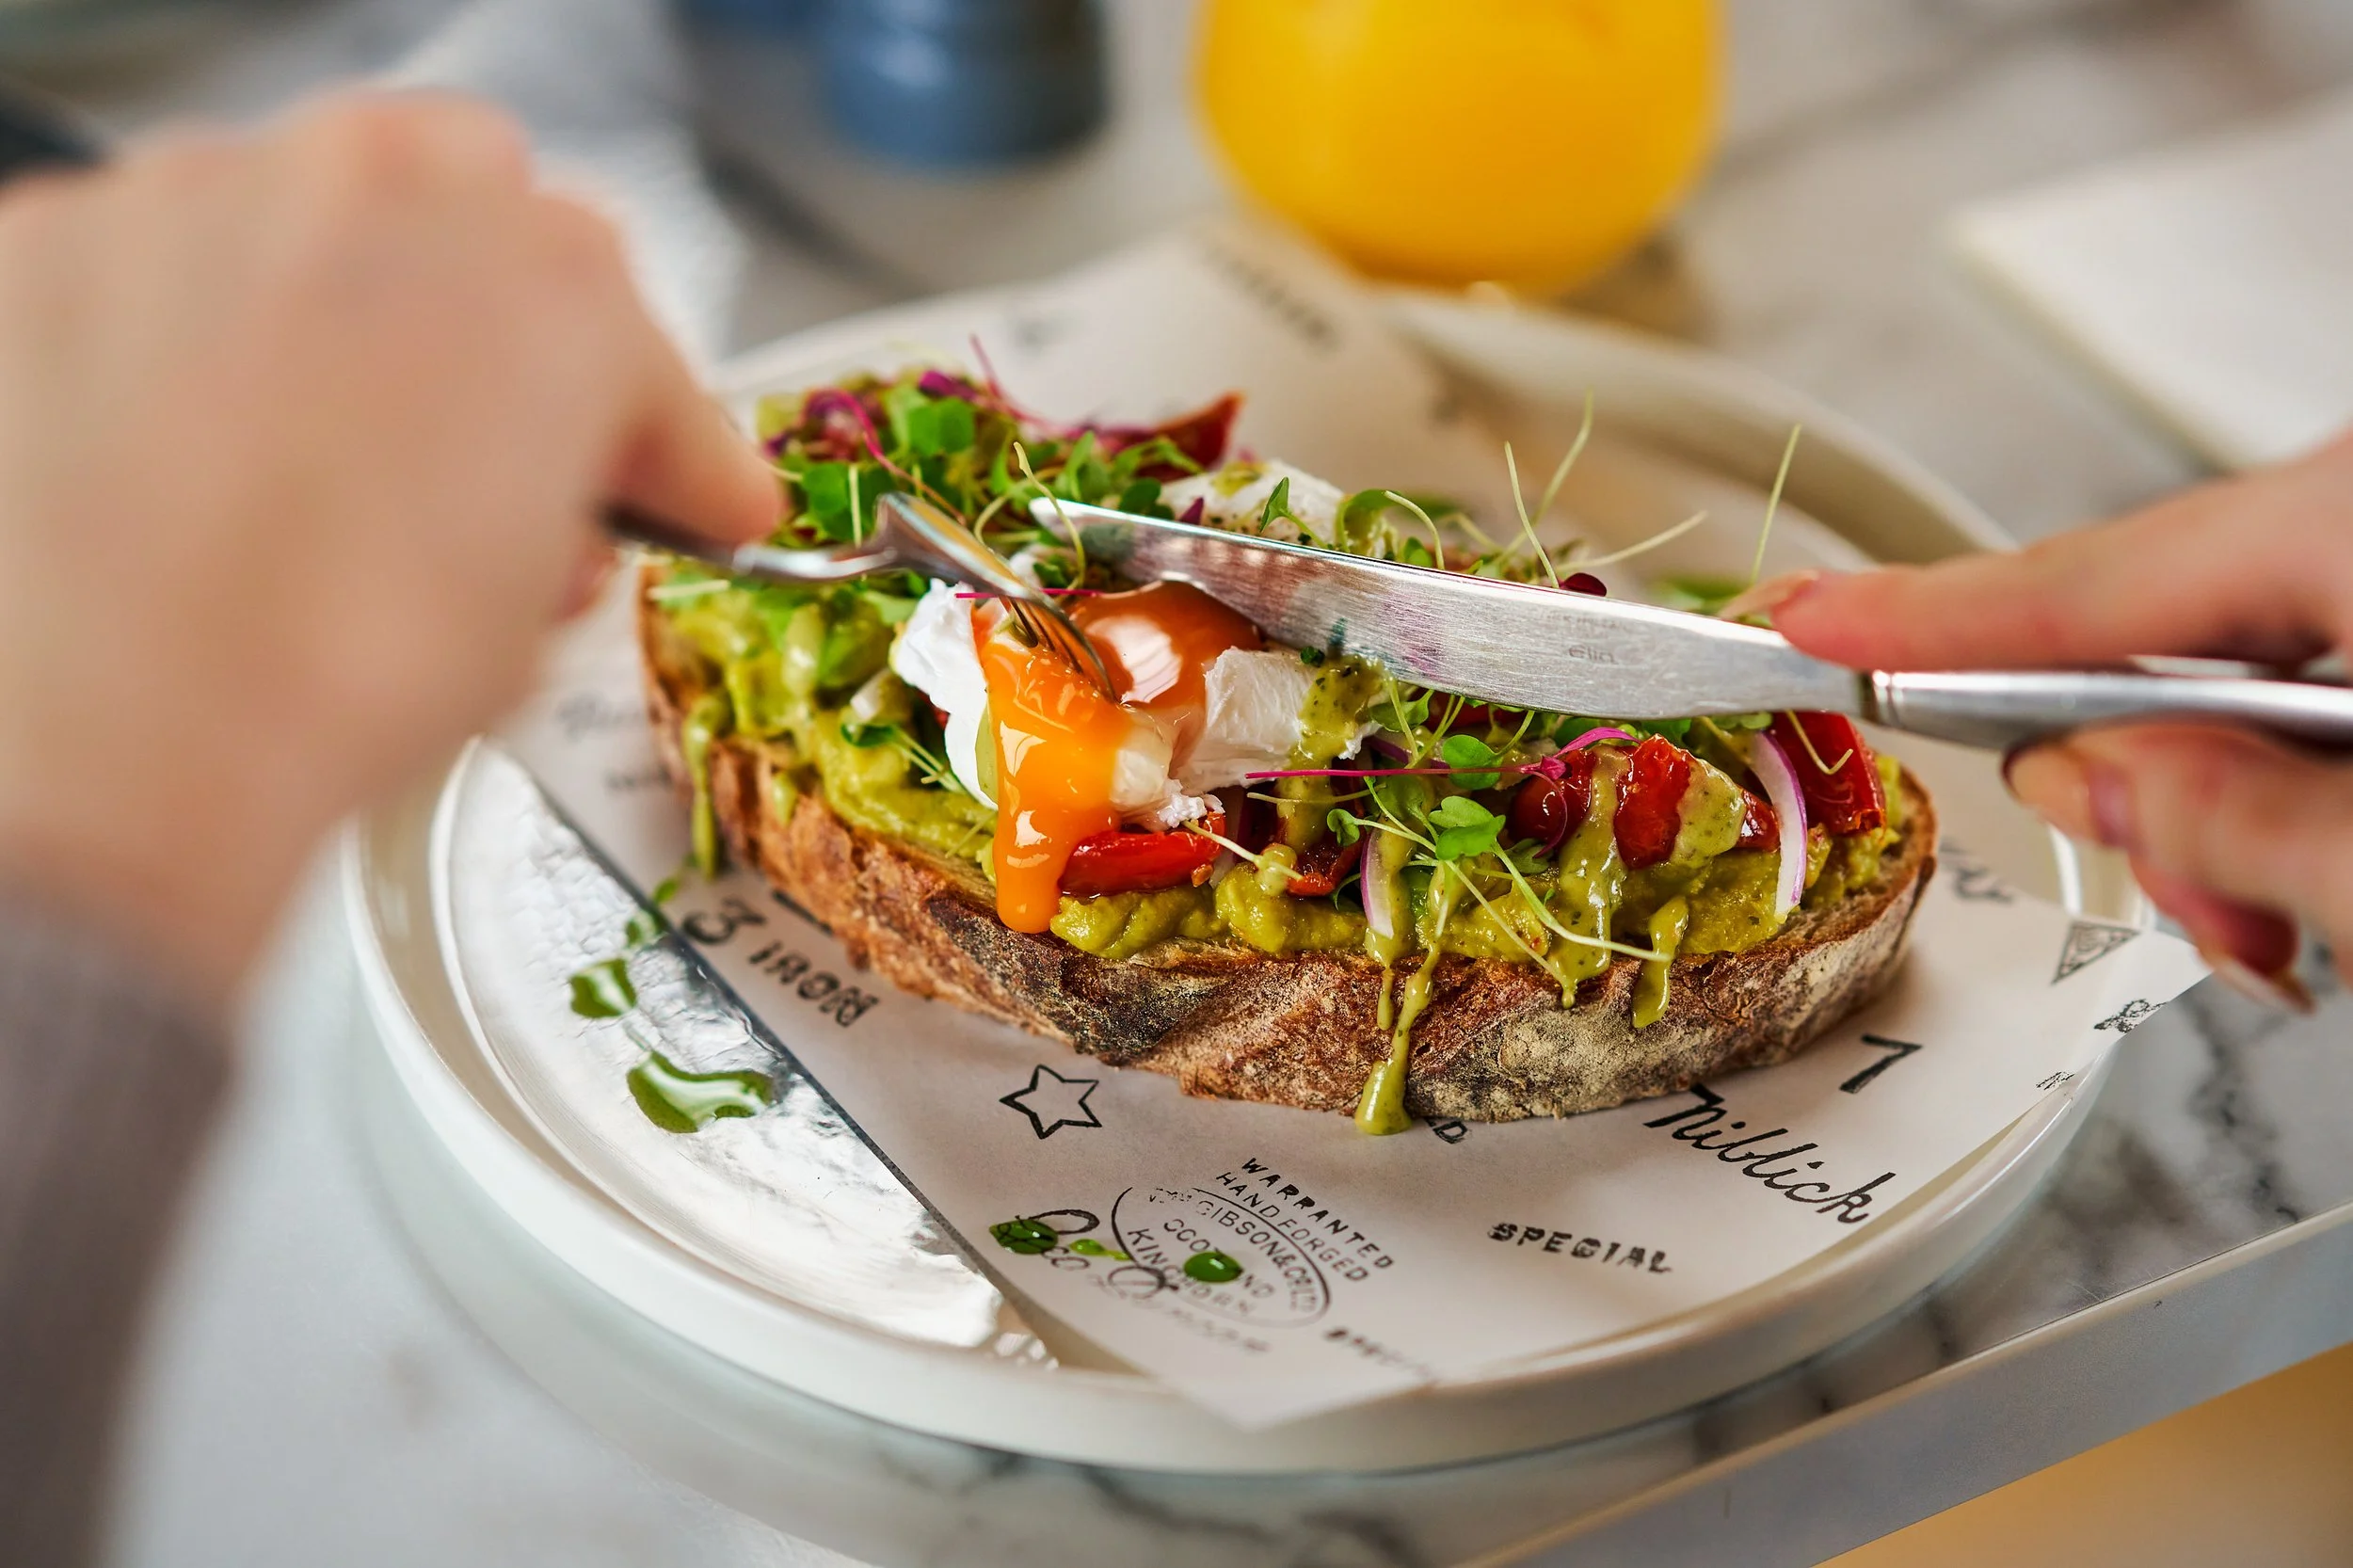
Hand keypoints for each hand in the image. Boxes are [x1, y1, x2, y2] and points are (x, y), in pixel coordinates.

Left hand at [0, 93, 775, 1013]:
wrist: (111, 740)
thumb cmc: (332, 681)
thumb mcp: (534, 624)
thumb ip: (571, 523)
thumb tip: (546, 529)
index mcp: (551, 291)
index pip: (643, 341)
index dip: (664, 435)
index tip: (677, 491)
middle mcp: (383, 198)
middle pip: (485, 213)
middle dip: (498, 325)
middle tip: (486, 455)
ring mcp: (205, 197)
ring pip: (315, 212)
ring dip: (339, 313)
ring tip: (317, 459)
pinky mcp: (55, 238)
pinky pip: (157, 260)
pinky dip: (184, 336)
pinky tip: (185, 453)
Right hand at [1764, 432, 2352, 1009]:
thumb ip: (2221, 819)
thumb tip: (2080, 777)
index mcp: (2347, 518)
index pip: (2078, 582)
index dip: (1918, 620)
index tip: (1797, 621)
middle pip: (2160, 624)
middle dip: (2146, 775)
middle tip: (2194, 892)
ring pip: (2238, 652)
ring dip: (2240, 792)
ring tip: (2302, 912)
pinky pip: (2313, 648)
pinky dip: (2295, 759)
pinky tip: (2332, 852)